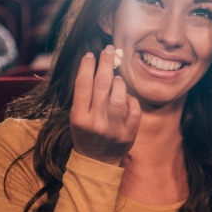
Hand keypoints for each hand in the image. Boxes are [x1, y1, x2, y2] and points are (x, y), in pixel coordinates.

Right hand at [70, 46, 141, 165]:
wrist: (96, 161)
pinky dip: (131, 99)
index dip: (87, 66)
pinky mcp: (129, 133)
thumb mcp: (76, 116)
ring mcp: (113, 129)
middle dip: (106, 63)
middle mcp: (96, 122)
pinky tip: (126, 96)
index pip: (83, 85)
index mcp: (79, 117)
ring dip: (119, 82)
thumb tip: (95, 67)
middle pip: (102, 85)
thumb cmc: (85, 133)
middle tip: (109, 50)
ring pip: (119, 96)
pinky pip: (134, 109)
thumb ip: (85, 96)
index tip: (91, 54)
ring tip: (116, 77)